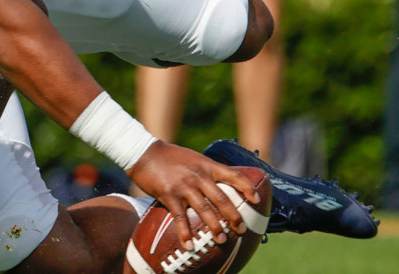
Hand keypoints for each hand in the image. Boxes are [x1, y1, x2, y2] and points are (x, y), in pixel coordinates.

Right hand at [126, 140, 259, 251]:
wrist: (143, 152)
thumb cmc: (169, 156)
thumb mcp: (193, 158)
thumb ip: (206, 170)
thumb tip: (221, 183)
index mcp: (206, 165)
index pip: (233, 175)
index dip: (246, 187)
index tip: (256, 200)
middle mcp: (198, 176)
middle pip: (221, 198)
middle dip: (233, 216)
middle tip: (241, 229)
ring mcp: (184, 186)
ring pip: (205, 210)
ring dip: (214, 227)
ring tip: (221, 240)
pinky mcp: (169, 195)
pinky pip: (181, 218)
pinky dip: (185, 233)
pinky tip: (190, 245)